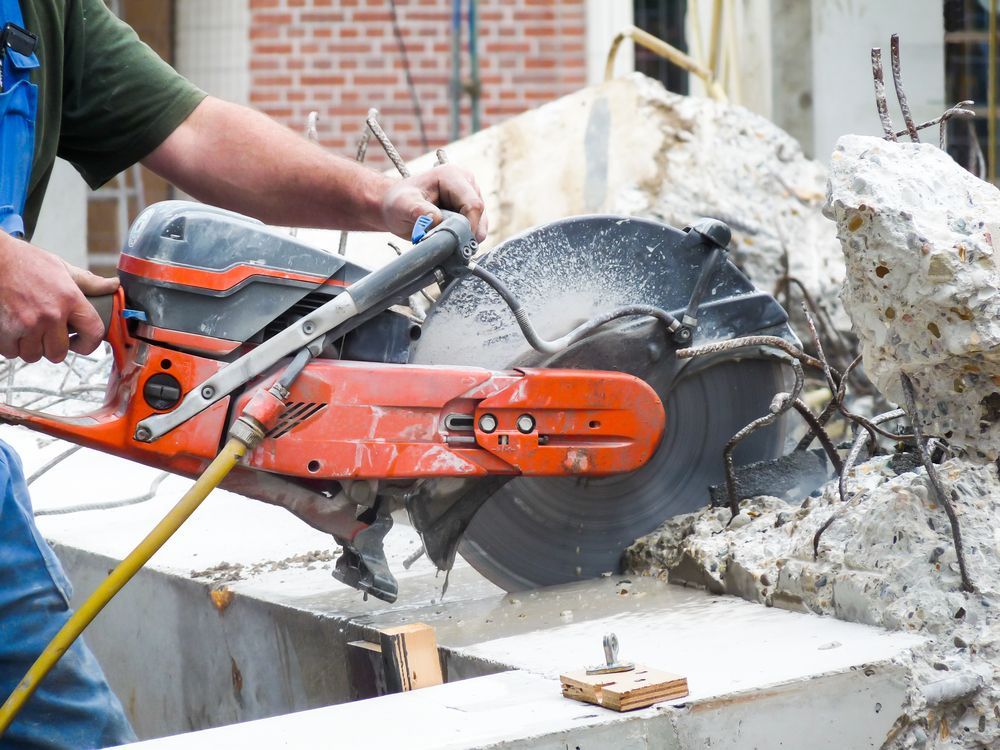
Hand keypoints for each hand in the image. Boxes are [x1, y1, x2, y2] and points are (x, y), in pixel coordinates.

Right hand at [0, 235, 118, 362]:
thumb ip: (89, 282)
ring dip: (31, 347)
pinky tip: (13, 329)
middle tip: (47, 334)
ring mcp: (27, 324)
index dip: (89, 344)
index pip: (93, 334)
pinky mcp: (6, 330)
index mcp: (70, 299)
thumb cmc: (26, 262)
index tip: (81, 342)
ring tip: (28, 330)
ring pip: (34, 355)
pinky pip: (12, 352)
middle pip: (59, 353)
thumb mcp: (62, 268)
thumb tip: (113, 285)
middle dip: (53, 347)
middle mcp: (51, 315)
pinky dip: (11, 345)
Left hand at [381, 164, 487, 242]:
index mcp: (452, 176)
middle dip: (466, 233)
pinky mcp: (470, 208)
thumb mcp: (402, 206)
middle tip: (446, 245)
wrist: (397, 206)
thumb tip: (436, 220)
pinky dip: (466, 238)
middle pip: (479, 214)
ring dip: (466, 237)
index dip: (468, 227)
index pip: (473, 204)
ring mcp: (471, 194)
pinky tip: (450, 241)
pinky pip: (477, 227)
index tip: (454, 243)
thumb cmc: (398, 203)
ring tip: (445, 242)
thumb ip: (418, 211)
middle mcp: (466, 182)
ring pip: (481, 223)